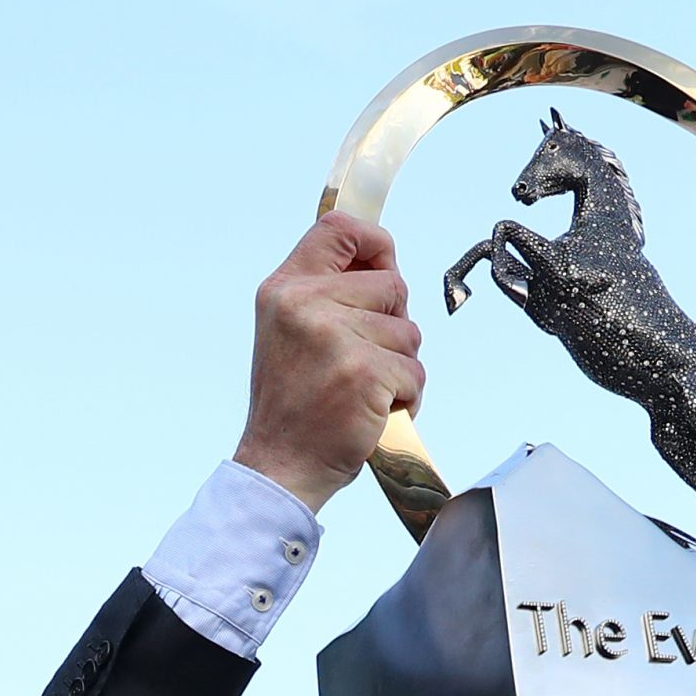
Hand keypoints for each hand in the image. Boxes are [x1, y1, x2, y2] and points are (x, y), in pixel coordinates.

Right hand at [232, 214, 425, 514]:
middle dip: (395, 323)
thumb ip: (325, 296)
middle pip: (391, 285)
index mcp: (285, 289)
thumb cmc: (293, 408)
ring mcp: (336, 337)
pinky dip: (407, 398)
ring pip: (409, 333)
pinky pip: (415, 372)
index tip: (386, 266)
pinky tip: (376, 412)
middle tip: (369, 359)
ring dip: (401, 367)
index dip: (375, 243)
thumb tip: (382, 266)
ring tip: (367, 392)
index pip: (338, 229)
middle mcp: (306, 304)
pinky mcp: (365, 372)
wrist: (280, 466)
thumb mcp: (289, 333)